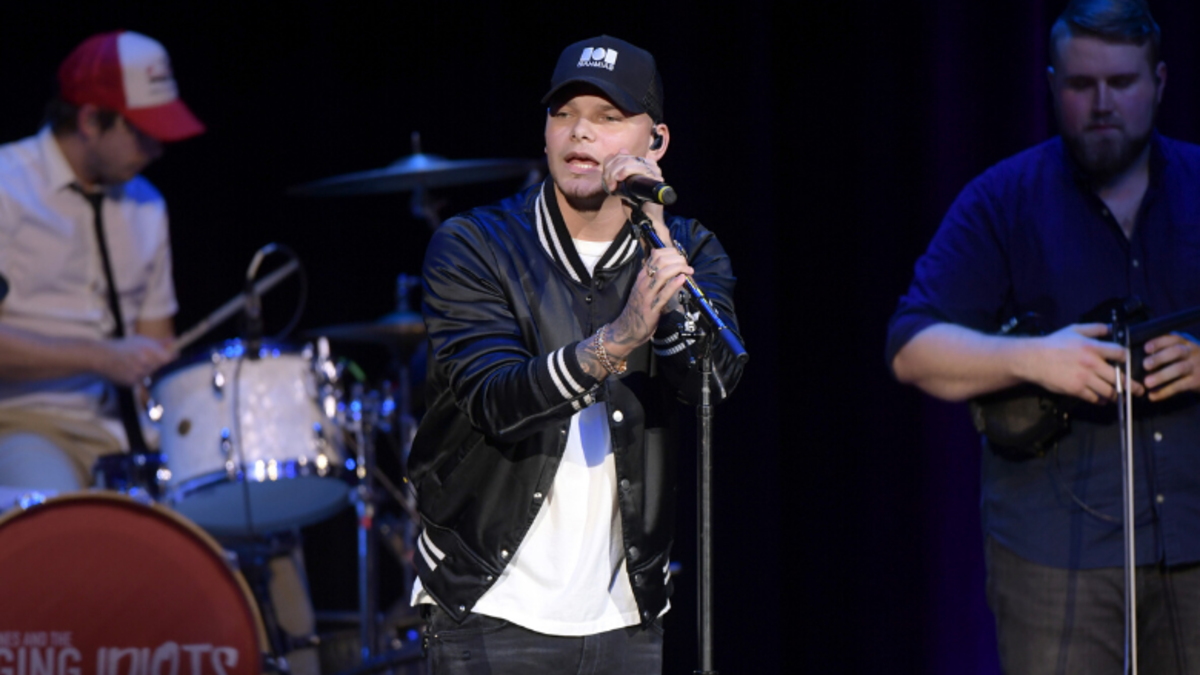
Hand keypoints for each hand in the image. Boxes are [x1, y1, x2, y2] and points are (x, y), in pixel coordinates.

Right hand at [98, 335, 173, 386]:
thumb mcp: (141, 340)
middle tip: (146, 354)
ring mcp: (138, 375)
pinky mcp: (132, 383)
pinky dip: (138, 374)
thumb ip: (160, 342)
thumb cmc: (123, 346)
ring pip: (150, 372)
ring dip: (147, 367)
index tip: (174, 352)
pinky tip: (129, 368)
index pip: (168, 358)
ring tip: (134, 360)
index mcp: (147, 352)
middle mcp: (144, 365)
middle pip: (159, 365)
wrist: (101, 357)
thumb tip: (174, 339)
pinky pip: (141, 379)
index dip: (172, 355)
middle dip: (157, 360)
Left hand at [602, 148, 670, 243]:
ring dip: (616, 172)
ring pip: (630, 161)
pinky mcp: (655, 178)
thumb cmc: (635, 205)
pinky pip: (639, 167)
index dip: (611, 163)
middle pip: (626, 157)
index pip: (624, 155)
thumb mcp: (623, 186)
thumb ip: (620, 170)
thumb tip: (621, 151)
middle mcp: (651, 166)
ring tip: (612, 185)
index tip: (605, 178)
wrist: (645, 220)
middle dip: (611, 169)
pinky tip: (619, 178)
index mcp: (644, 165)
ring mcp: (654, 171)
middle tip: (608, 184)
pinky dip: (626, 171)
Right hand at [605, 246, 692, 357]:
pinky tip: (682, 279)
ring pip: (661, 274)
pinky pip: (663, 294)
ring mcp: (647, 295)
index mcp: (642, 277)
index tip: (680, 256)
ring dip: (678, 268)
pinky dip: (674, 285)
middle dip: (676, 259)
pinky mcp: (651, 308)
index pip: (655, 256)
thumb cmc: (637, 310)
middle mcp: (643, 283)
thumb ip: (652, 279)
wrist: (625, 329)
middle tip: (686, 263)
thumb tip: (665, 267)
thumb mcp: (643, 289)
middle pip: (660, 262)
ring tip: (688, 270)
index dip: (671, 252)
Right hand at [1023, 323, 1141, 403]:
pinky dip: (1101, 400)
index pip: (1120, 354)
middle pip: (1120, 377)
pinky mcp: (1076, 389)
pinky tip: (1102, 399)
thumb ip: (1094, 328)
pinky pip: (1094, 398)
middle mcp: (1092, 363)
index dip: (1128, 360)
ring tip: (1121, 397)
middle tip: (1139, 391)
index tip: (1131, 365)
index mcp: (1093, 347)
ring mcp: (1084, 378)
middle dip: (1132, 386)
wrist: (1033, 359)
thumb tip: (1110, 329)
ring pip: (1109, 391)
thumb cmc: (1053, 344)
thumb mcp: (1074, 329)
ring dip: (1117, 395)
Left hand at [1143, 333, 1199, 401]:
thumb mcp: (1183, 350)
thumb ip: (1167, 349)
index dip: (1159, 342)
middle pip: (1177, 352)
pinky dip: (1165, 392)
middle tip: (1145, 365)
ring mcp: (1196, 367)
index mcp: (1185, 342)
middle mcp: (1192, 352)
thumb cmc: (1189, 360)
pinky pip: (1180, 386)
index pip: (1173, 339)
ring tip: (1147, 383)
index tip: (1146, 348)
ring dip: (1162, 376)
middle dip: (1160, 357)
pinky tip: (1153, 396)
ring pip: (1179, 369)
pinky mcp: (1197, 381)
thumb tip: (1141, 355)